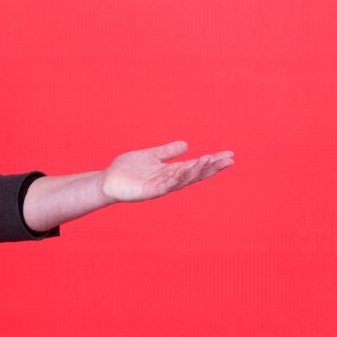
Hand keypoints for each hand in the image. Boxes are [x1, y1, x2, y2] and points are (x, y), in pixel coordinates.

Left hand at [100, 141, 233, 202]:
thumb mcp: (151, 156)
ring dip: (197, 171)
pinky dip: (177, 178)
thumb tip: (186, 145)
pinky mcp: (149, 191)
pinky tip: (186, 170)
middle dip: (212, 167)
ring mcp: (160, 187)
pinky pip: (166, 185)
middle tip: (229, 160)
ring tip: (210, 160)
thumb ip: (167, 152)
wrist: (107, 181)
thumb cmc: (127, 170)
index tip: (229, 155)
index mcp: (171, 171)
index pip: (196, 166)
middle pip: (195, 173)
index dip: (212, 161)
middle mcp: (169, 180)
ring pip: (183, 179)